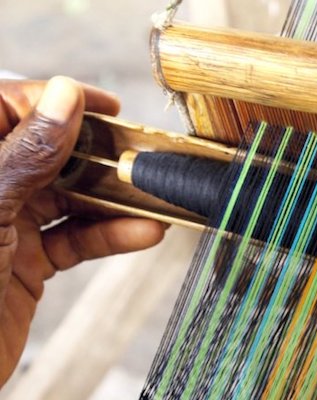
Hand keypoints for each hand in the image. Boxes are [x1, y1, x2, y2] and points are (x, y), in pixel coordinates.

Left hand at [0, 77, 165, 383]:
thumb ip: (29, 153)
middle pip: (50, 155)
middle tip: (140, 155)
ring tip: (154, 196)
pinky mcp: (26, 262)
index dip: (58, 101)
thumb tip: (65, 96)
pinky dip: (111, 236)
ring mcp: (7, 226)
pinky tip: (144, 231)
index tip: (106, 108)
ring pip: (69, 199)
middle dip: (98, 156)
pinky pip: (75, 240)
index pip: (10, 109)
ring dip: (114, 200)